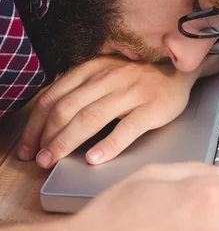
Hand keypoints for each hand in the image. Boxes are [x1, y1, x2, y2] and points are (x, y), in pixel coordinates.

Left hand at [17, 56, 195, 167]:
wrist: (178, 69)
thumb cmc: (137, 76)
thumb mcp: (105, 72)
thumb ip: (81, 88)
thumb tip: (49, 119)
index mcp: (92, 69)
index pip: (53, 97)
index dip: (36, 124)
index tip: (29, 145)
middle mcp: (108, 78)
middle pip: (67, 109)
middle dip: (48, 137)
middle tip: (40, 159)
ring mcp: (130, 92)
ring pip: (90, 119)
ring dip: (67, 142)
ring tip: (55, 161)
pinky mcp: (151, 108)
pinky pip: (126, 128)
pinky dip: (108, 145)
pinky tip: (95, 158)